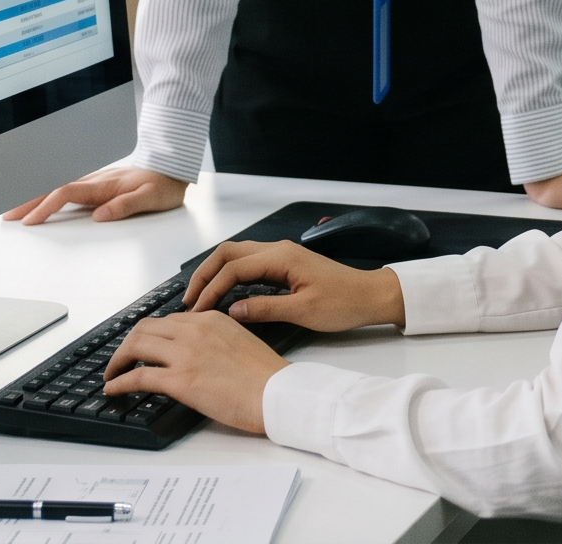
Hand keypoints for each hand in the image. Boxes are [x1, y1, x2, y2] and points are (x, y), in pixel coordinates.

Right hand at [2, 166, 186, 224]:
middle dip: (29, 202)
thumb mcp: (151, 198)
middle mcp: (95, 181)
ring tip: (15, 210)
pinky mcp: (97, 184)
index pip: (66, 193)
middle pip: (54, 189)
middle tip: (8, 216)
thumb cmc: (163, 185)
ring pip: (57, 187)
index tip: (31, 221)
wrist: (172, 168)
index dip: (46, 206)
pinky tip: (40, 201)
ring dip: (35, 198)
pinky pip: (66, 188)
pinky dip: (48, 194)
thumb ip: (126, 205)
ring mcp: (95, 181)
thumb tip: (100, 216)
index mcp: (103, 185)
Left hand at [104, 310, 286, 434]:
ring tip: (113, 373)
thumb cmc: (267, 376)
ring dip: (118, 360)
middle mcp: (194, 330)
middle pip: (144, 328)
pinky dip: (119, 381)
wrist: (278, 394)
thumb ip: (215, 340)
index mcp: (211, 319)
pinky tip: (113, 388)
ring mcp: (185, 354)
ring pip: (135, 346)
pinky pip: (138, 377)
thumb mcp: (240, 341)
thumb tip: (196, 353)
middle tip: (122, 359)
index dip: (149, 335)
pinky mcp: (180, 380)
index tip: (143, 347)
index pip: (167, 320)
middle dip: (128, 344)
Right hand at [181, 239, 404, 331]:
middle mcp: (278, 249)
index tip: (197, 310)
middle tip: (190, 300)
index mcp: (281, 257)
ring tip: (201, 297)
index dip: (211, 289)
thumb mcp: (303, 312)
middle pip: (228, 253)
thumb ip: (265, 309)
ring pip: (237, 255)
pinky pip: (249, 263)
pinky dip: (231, 275)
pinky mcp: (285, 263)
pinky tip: (225, 293)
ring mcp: (282, 254)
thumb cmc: (344, 303)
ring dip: (216, 273)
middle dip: (205, 274)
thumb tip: (231, 311)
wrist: (371, 295)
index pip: (233, 268)